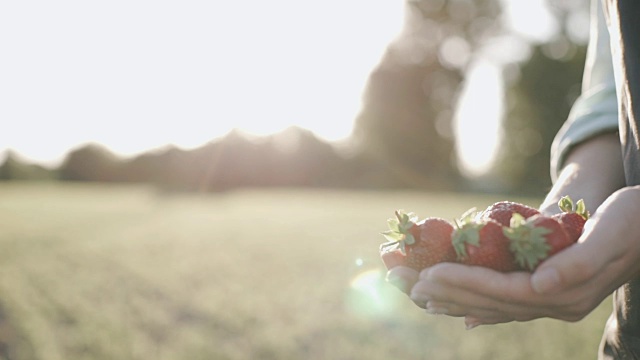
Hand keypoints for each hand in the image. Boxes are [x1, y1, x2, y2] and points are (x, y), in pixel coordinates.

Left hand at [389, 186, 639, 327]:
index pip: (501, 291)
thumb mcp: (610, 234)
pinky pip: (505, 304)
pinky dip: (479, 306)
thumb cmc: (632, 223)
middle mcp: (553, 304)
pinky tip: (461, 314)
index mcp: (564, 293)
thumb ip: (577, 264)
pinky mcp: (548, 293)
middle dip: (444, 292)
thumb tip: (541, 284)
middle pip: (488, 302)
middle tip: (403, 282)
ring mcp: (550, 302)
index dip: (462, 283)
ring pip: (491, 305)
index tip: (426, 275)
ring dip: (452, 299)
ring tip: (417, 295)